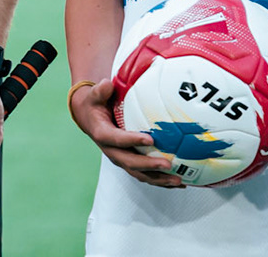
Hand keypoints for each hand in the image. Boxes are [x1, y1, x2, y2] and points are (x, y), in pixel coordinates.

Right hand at [69, 78, 183, 188]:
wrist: (89, 118)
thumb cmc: (95, 105)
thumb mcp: (94, 95)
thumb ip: (100, 90)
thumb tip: (107, 84)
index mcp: (102, 134)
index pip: (116, 139)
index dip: (132, 141)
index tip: (150, 139)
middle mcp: (111, 151)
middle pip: (130, 162)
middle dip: (149, 166)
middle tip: (168, 164)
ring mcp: (121, 159)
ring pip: (139, 174)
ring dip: (158, 179)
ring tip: (177, 180)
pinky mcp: (129, 163)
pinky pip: (145, 175)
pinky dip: (161, 181)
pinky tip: (178, 182)